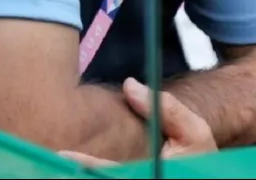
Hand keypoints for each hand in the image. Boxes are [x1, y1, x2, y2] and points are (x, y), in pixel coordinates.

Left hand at [59, 78, 217, 166]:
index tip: (63, 154)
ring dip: (80, 175)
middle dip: (77, 174)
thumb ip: (165, 109)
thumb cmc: (201, 153)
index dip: (86, 166)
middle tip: (47, 160)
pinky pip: (107, 178)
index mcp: (154, 176)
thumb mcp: (193, 131)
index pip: (111, 175)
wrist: (207, 173)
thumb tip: (129, 85)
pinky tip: (70, 168)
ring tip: (52, 164)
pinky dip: (89, 173)